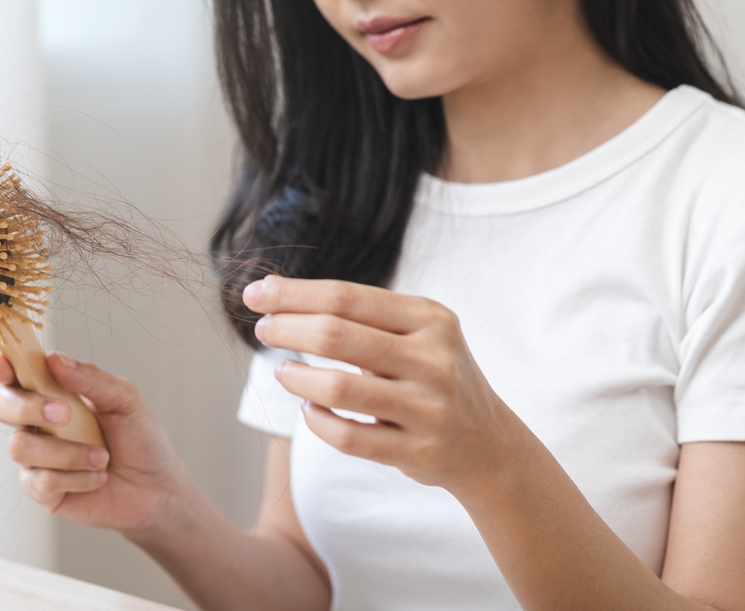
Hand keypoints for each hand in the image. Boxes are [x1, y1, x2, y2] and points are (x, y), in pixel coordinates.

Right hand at [0, 352, 183, 538]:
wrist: (157, 487)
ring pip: (21, 447)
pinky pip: (42, 482)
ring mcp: (36, 457)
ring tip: (102, 457)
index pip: (14, 372)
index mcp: (53, 391)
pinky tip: (98, 477)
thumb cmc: (140, 438)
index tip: (5, 364)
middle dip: (26, 407)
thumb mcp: (126, 401)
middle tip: (64, 413)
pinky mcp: (42, 491)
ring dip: (67, 452)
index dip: (1, 365)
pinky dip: (77, 478)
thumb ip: (92, 379)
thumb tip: (56, 360)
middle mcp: (37, 422)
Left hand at [243, 275, 511, 493]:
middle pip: (336, 335)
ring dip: (297, 377)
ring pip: (338, 388)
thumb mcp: (420, 334)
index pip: (346, 296)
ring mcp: (427, 408)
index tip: (257, 293)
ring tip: (282, 371)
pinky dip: (317, 421)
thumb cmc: (434, 377)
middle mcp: (433, 358)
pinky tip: (308, 408)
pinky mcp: (418, 451)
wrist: (488, 444)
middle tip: (262, 329)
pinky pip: (349, 437)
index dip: (293, 294)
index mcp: (430, 318)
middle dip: (286, 328)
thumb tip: (280, 299)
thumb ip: (364, 317)